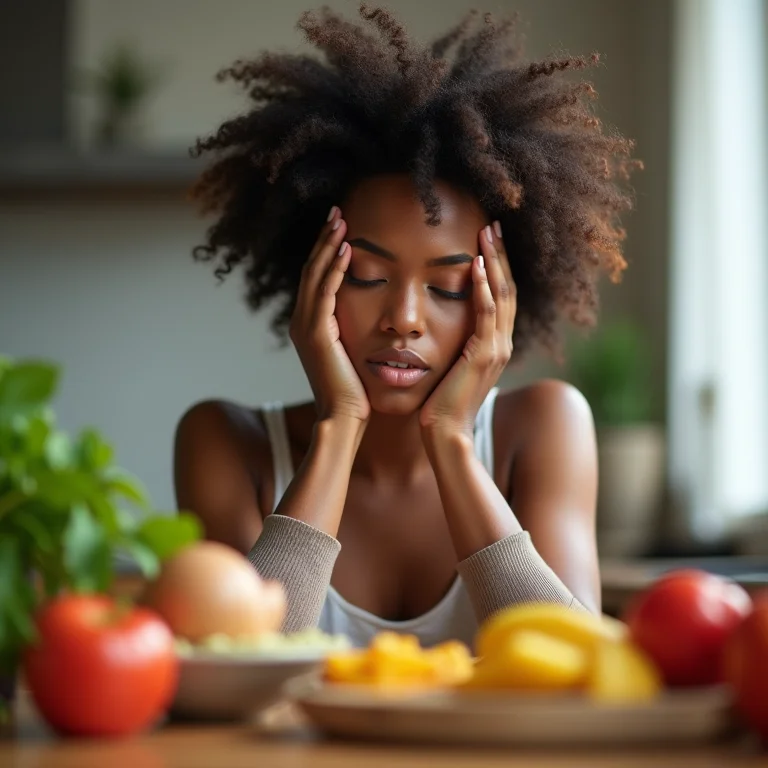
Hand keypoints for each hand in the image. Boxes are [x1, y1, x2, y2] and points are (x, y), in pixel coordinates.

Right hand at [289, 206, 370, 423]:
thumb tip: (368, 316)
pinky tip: (346, 249)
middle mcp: (302, 322)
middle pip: (311, 269)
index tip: (340, 228)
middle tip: (337, 212)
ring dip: (328, 246)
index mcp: (310, 325)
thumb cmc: (355, 391)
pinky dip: (334, 268)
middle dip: (324, 239)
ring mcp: (306, 327)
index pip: (316, 279)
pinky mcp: (316, 333)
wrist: (346, 418)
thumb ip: (351, 331)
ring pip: (315, 275)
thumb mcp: (352, 353)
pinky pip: (325, 292)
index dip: (326, 251)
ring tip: (341, 220)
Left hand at [420, 222, 515, 435]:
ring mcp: (497, 349)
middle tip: (493, 225)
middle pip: (507, 289)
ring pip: (501, 295)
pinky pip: (486, 313)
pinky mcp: (485, 355)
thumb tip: (443, 327)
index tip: (488, 240)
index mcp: (495, 345)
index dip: (496, 267)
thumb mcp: (451, 367)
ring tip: (487, 233)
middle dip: (500, 256)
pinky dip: (482, 288)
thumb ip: (456, 346)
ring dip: (494, 262)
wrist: (445, 434)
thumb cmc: (440, 403)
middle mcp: (502, 344)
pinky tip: (475, 265)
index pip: (499, 297)